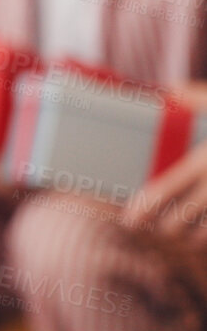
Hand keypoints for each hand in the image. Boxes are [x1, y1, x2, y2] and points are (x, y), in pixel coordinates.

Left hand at [124, 83, 206, 240]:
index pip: (165, 190)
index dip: (144, 208)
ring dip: (194, 238)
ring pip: (205, 235)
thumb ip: (198, 98)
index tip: (131, 218)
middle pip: (181, 219)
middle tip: (159, 226)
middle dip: (167, 226)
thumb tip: (172, 92)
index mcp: (206, 160)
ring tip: (186, 235)